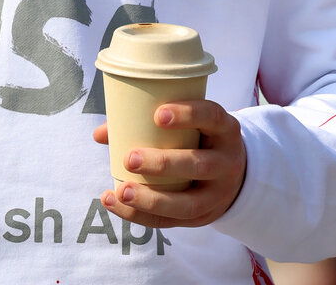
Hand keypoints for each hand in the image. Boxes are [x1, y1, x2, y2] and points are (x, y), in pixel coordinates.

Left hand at [92, 98, 247, 228]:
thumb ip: (144, 123)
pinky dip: (141, 215)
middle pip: (200, 165)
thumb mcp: (189, 127)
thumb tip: (101, 135)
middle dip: (163, 164)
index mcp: (224, 130)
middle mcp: (227, 162)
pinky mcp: (204, 217)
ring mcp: (219, 194)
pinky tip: (116, 204)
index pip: (212, 117)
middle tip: (130, 159)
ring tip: (122, 191)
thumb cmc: (197, 141)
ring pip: (189, 202)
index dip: (188, 115)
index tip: (157, 115)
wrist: (235, 177)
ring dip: (151, 199)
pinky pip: (173, 222)